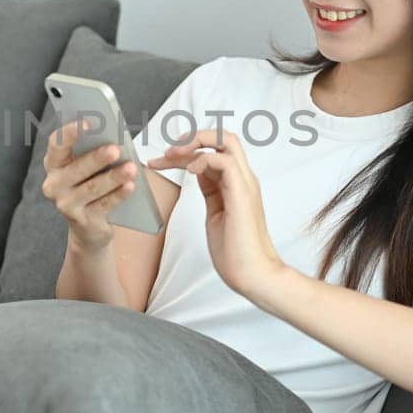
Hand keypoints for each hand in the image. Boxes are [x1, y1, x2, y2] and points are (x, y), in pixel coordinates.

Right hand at [41, 117, 139, 251]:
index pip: (56, 144)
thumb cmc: (91, 184)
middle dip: (97, 158)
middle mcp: (54, 184)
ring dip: (113, 177)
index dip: (70, 133)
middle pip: (75, 169)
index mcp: (53, 163)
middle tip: (115, 149)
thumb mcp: (90, 166)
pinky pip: (102, 206)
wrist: (89, 225)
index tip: (88, 123)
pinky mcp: (81, 221)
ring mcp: (66, 204)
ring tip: (131, 168)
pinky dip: (118, 195)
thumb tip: (113, 137)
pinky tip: (130, 186)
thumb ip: (95, 150)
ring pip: (91, 188)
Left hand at [147, 127, 285, 301]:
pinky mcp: (242, 195)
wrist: (253, 275)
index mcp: (236, 183)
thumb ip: (211, 191)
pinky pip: (225, 161)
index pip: (213, 150)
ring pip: (226, 140)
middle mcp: (243, 178)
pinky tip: (188, 171)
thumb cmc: (235, 251)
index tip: (159, 161)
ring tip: (172, 156)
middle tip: (167, 151)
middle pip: (223, 137)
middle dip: (192, 137)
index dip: (185, 151)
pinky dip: (203, 160)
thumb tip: (197, 173)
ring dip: (194, 143)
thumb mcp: (215, 213)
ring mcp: (245, 184)